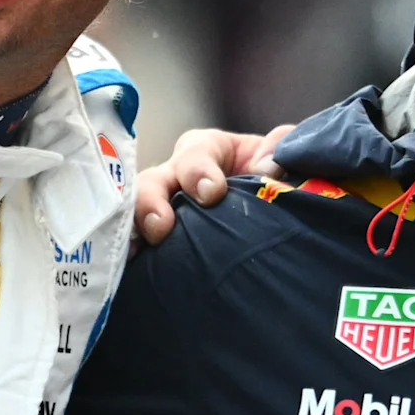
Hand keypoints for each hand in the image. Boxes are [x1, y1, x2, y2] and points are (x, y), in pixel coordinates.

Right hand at [134, 124, 287, 244]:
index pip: (193, 155)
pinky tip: (136, 268)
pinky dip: (134, 253)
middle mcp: (175, 176)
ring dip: (136, 229)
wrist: (270, 208)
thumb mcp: (280, 152)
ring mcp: (162, 208)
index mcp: (204, 150)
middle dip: (150, 202)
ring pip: (135, 213)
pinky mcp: (160, 238)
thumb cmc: (271, 172)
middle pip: (151, 183)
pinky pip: (139, 243)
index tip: (211, 193)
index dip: (198, 172)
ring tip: (139, 249)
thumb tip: (270, 165)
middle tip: (161, 226)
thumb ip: (281, 146)